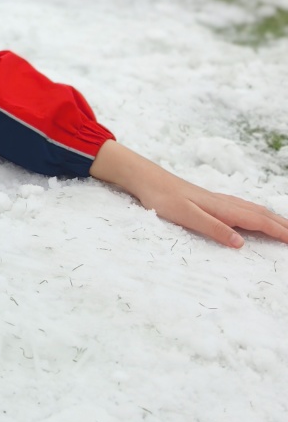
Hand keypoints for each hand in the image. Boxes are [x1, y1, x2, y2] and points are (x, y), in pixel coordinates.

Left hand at [91, 139, 287, 248]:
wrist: (146, 178)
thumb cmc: (162, 197)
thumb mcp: (186, 216)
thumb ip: (214, 229)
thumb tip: (241, 242)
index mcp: (222, 208)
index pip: (258, 221)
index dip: (279, 232)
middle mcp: (224, 203)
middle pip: (261, 214)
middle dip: (283, 226)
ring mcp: (219, 200)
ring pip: (254, 210)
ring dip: (273, 219)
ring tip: (286, 228)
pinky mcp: (211, 200)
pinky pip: (243, 208)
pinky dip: (258, 214)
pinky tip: (256, 215)